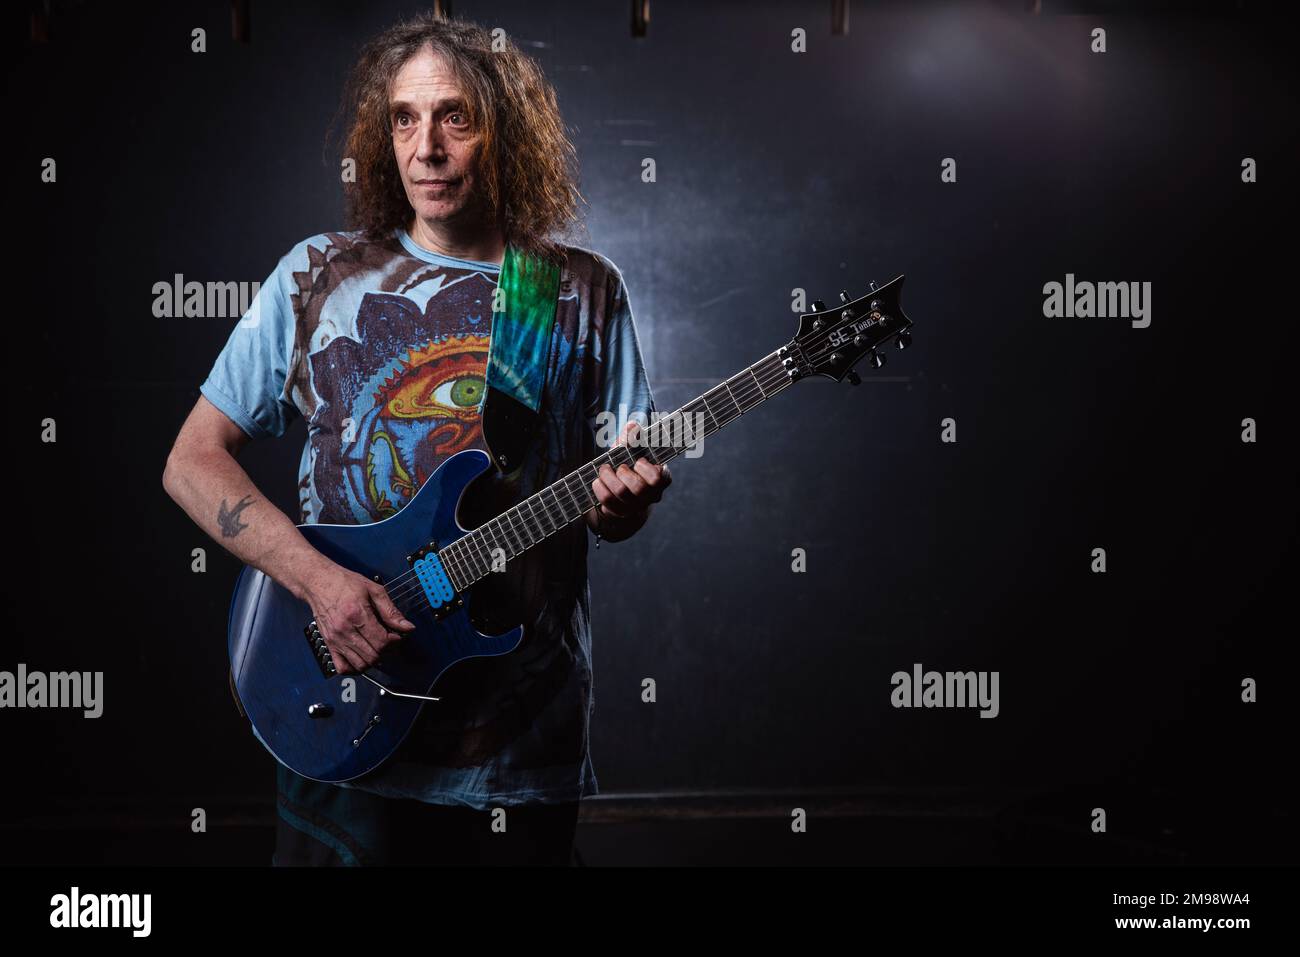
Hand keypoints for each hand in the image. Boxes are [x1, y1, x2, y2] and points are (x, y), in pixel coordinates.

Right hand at [296, 557, 415, 674]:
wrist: (318, 582)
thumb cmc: (344, 583)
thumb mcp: (373, 590)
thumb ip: (391, 610)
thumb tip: (407, 627)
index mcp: (357, 615)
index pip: (381, 642)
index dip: (394, 642)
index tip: (397, 636)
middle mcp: (344, 630)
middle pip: (372, 656)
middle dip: (386, 652)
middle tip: (389, 641)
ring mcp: (335, 640)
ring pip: (360, 665)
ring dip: (373, 660)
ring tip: (377, 648)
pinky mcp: (329, 644)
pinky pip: (342, 667)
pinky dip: (354, 667)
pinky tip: (361, 657)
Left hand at [590, 420, 670, 538]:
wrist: (619, 493)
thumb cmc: (627, 467)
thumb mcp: (629, 452)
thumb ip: (631, 439)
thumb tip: (633, 425)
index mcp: (660, 478)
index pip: (660, 478)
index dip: (646, 469)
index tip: (638, 461)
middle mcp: (651, 495)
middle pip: (640, 488)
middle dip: (624, 473)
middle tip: (618, 466)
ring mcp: (636, 506)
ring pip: (622, 493)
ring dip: (609, 478)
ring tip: (604, 470)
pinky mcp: (621, 512)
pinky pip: (609, 501)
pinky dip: (600, 488)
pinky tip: (598, 481)